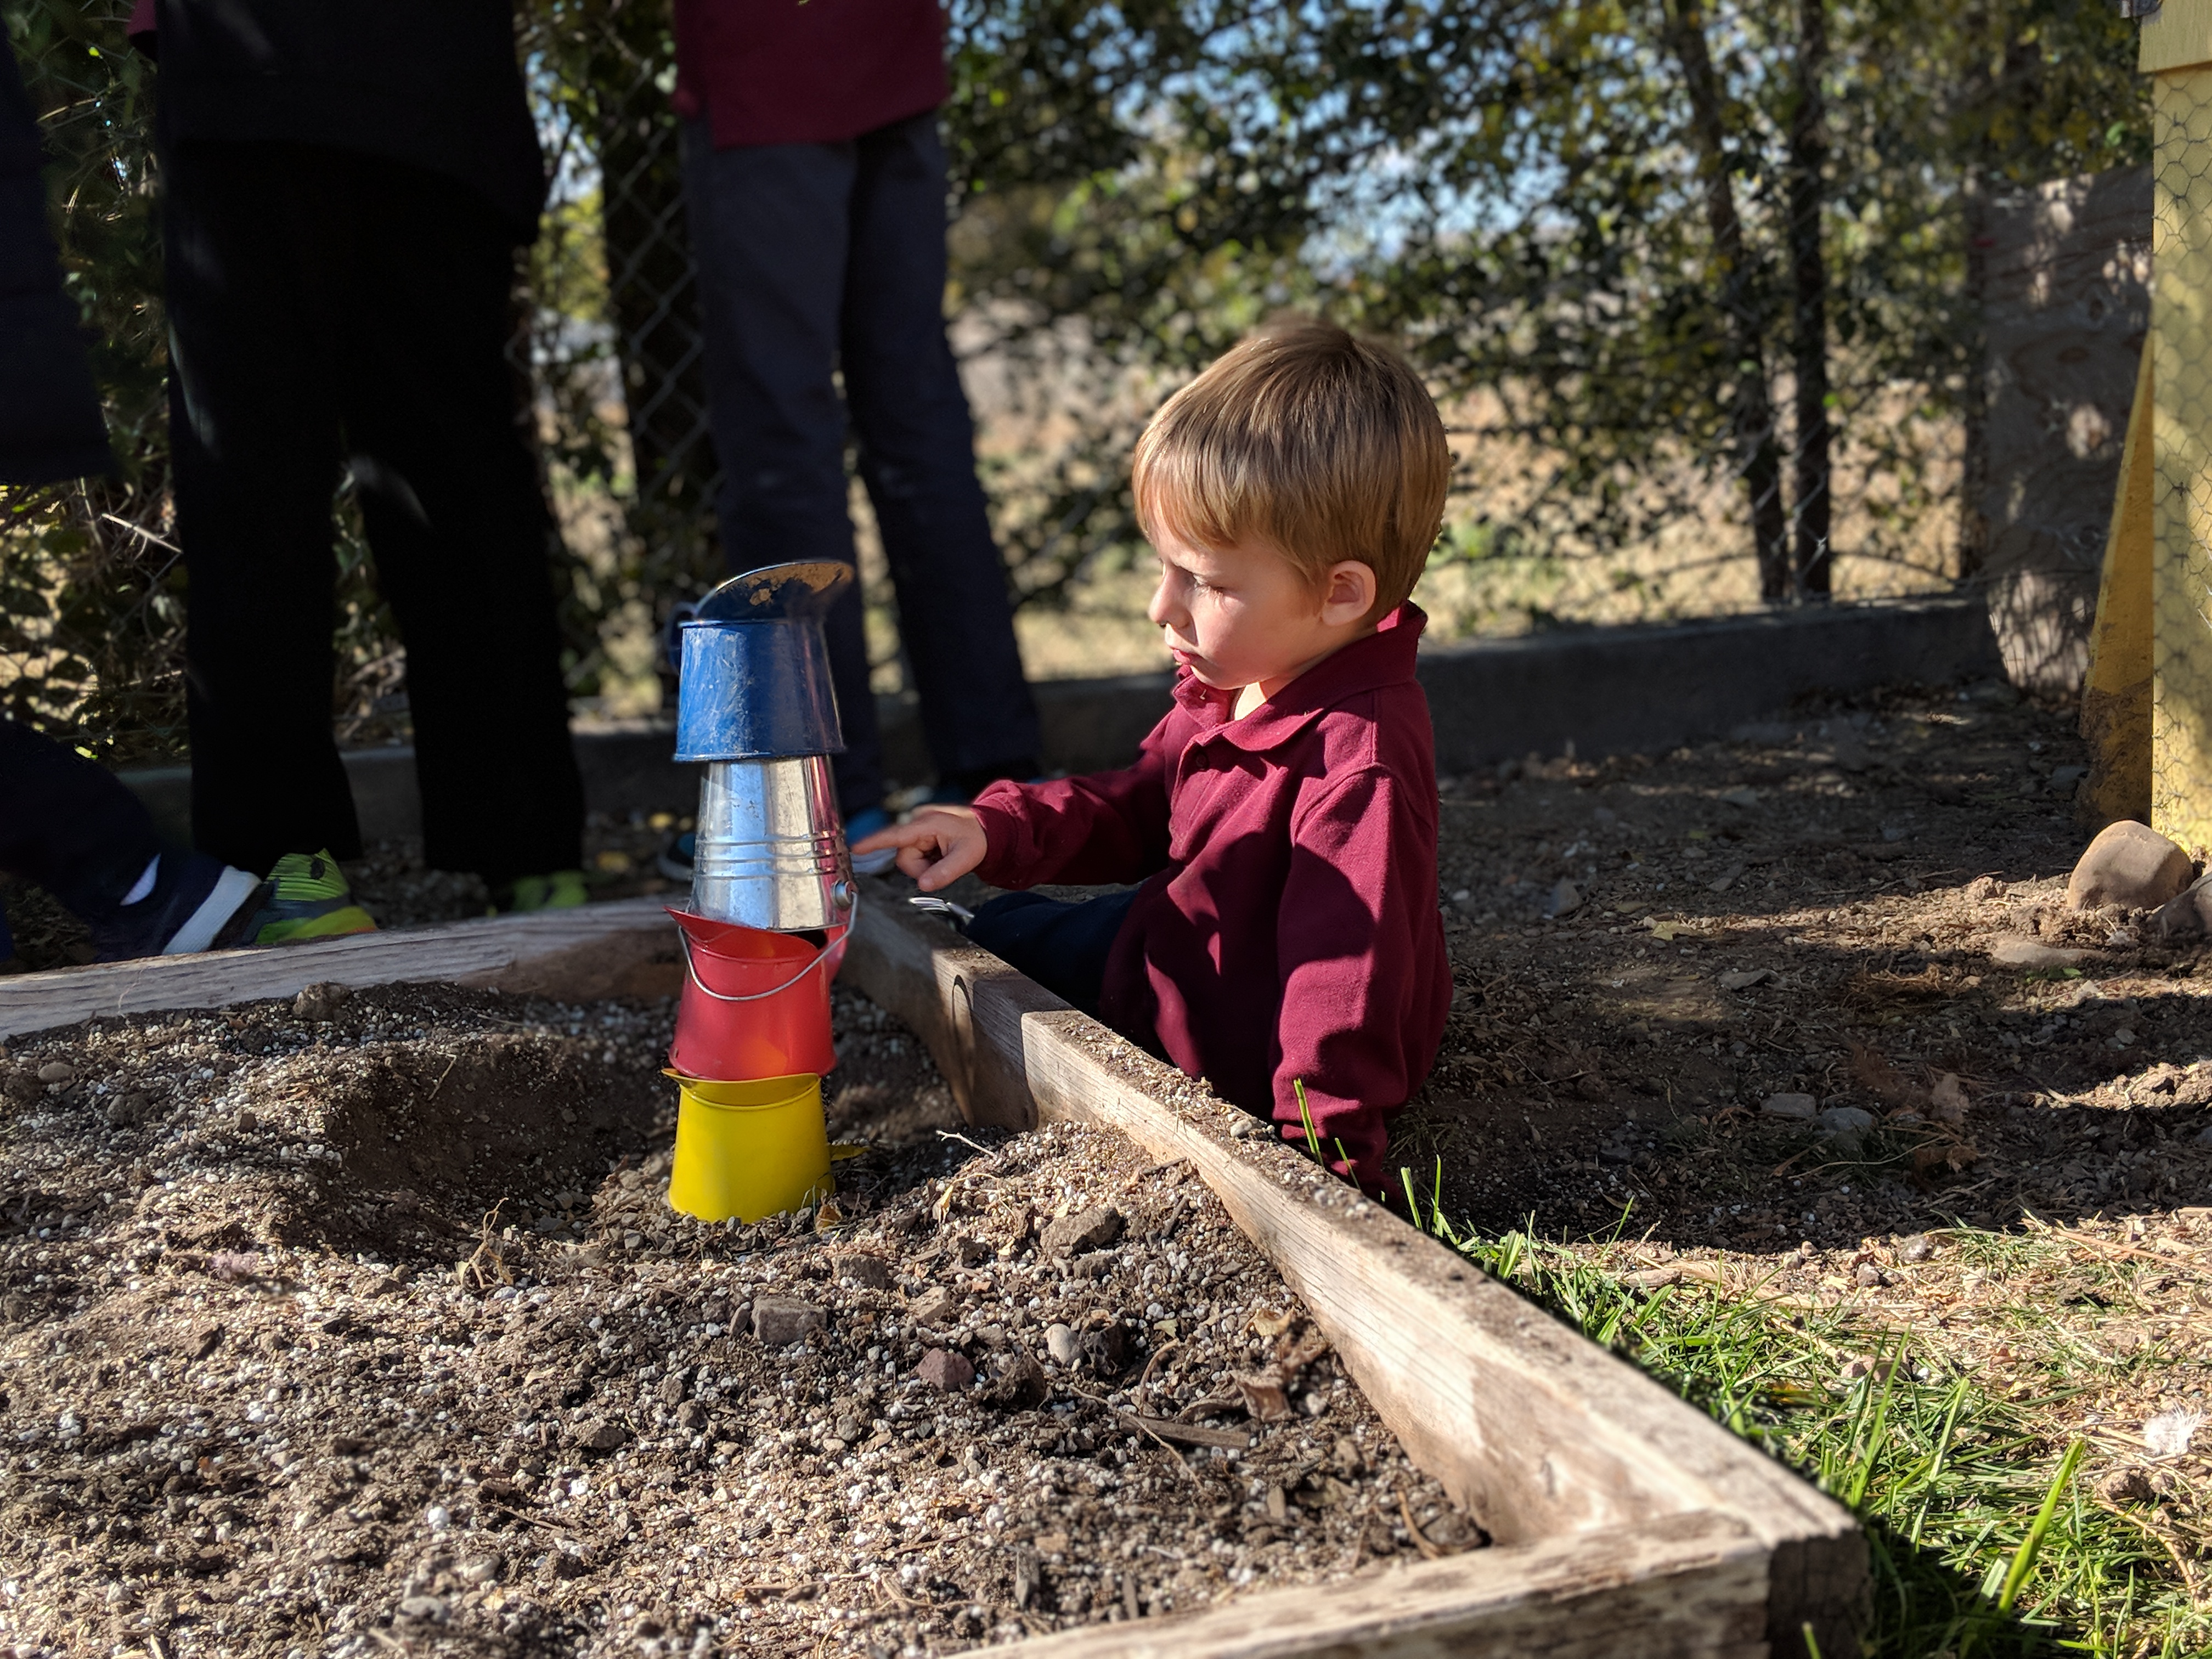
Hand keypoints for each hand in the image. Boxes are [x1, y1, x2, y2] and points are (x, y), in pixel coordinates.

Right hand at [850, 805, 987, 891]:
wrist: (986, 829)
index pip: (895, 835)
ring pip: (908, 859)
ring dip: (924, 865)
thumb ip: (945, 872)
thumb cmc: (977, 837)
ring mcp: (918, 829)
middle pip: (903, 856)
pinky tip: (939, 855)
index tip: (855, 848)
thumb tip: (923, 885)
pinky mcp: (918, 836)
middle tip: (942, 865)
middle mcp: (918, 824)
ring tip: (943, 857)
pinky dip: (926, 860)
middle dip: (920, 867)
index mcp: (927, 824)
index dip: (874, 843)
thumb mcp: (967, 858)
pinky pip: (914, 855)